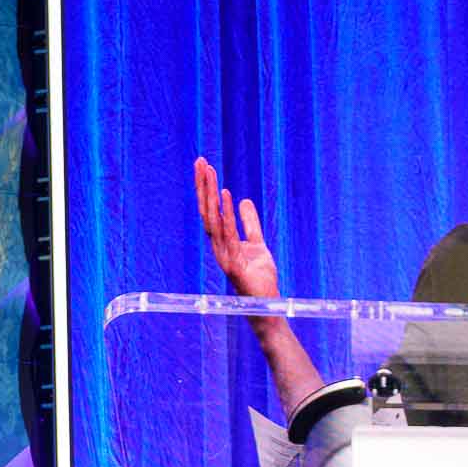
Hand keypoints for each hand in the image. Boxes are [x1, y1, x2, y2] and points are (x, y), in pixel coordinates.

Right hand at [195, 156, 281, 297]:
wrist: (266, 305)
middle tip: (200, 161)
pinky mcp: (234, 265)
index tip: (205, 167)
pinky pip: (229, 235)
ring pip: (213, 220)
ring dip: (210, 195)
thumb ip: (250, 224)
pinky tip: (224, 194)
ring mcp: (224, 256)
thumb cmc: (260, 279)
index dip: (206, 190)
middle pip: (207, 212)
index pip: (211, 212)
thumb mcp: (258, 244)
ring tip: (209, 171)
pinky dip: (225, 214)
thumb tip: (243, 200)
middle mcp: (219, 247)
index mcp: (223, 242)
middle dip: (203, 186)